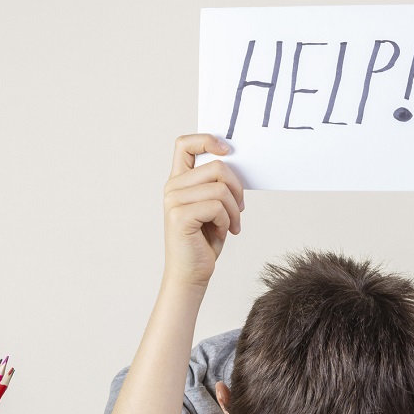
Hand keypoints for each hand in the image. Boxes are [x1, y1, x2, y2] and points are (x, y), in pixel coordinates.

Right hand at [162, 134, 243, 289]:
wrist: (191, 274)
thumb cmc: (203, 241)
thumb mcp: (213, 206)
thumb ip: (216, 184)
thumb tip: (233, 162)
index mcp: (178, 181)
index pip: (185, 144)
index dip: (207, 140)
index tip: (227, 150)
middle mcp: (172, 187)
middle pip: (216, 166)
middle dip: (236, 187)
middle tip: (240, 208)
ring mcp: (173, 201)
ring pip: (220, 188)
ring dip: (234, 209)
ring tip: (232, 224)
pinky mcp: (179, 216)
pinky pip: (217, 206)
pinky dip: (227, 220)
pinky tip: (223, 231)